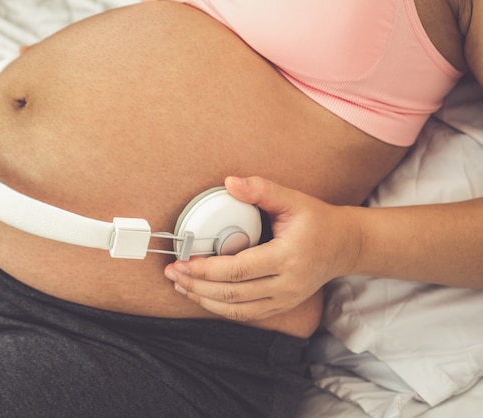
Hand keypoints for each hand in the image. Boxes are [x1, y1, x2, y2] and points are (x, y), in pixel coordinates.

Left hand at [164, 176, 360, 321]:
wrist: (344, 246)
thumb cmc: (317, 221)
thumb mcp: (293, 199)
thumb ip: (261, 189)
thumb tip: (229, 182)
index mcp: (288, 257)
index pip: (238, 270)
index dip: (206, 269)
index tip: (183, 261)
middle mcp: (286, 284)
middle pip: (232, 295)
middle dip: (197, 286)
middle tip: (173, 273)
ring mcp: (285, 300)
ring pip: (236, 310)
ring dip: (204, 300)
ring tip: (180, 286)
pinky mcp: (281, 306)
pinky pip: (245, 315)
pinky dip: (220, 308)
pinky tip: (202, 296)